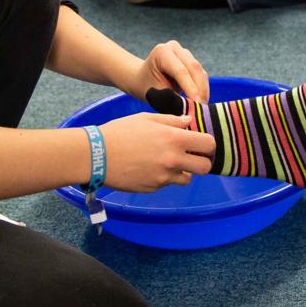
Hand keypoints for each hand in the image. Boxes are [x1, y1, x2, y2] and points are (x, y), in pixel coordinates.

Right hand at [98, 113, 214, 191]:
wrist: (97, 155)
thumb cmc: (121, 132)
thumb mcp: (147, 119)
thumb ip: (172, 120)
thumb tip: (188, 121)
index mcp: (174, 139)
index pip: (208, 144)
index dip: (207, 143)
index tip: (200, 142)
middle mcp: (173, 160)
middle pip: (205, 167)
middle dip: (201, 161)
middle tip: (191, 156)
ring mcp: (163, 177)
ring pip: (187, 179)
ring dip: (183, 171)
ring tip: (167, 162)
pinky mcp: (153, 188)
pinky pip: (167, 184)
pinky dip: (163, 177)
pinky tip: (148, 167)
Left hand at [129, 40, 208, 103]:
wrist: (142, 79)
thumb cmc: (147, 87)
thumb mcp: (157, 94)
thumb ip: (173, 98)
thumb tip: (191, 107)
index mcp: (162, 52)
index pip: (180, 71)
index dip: (190, 88)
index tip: (197, 103)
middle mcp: (174, 48)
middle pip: (193, 68)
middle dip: (200, 89)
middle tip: (203, 107)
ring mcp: (184, 52)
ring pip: (199, 71)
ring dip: (203, 89)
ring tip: (203, 106)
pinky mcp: (191, 59)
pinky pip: (200, 74)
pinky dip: (202, 87)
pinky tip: (202, 99)